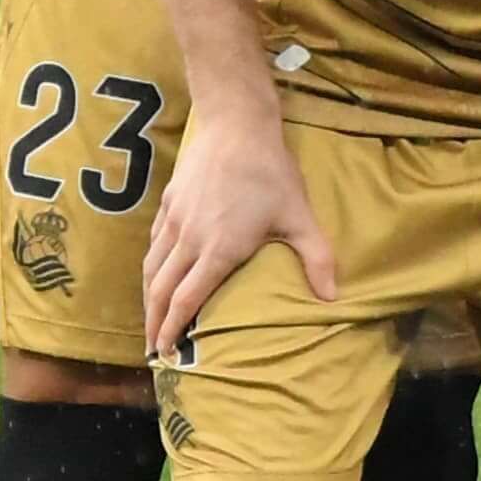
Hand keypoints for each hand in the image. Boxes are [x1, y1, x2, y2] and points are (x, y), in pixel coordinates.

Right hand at [139, 109, 335, 360]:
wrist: (236, 127)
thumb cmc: (271, 173)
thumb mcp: (300, 216)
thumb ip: (316, 258)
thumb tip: (333, 297)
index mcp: (218, 249)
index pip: (186, 300)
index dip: (172, 330)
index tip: (165, 353)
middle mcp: (189, 240)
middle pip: (160, 291)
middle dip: (154, 324)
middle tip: (152, 350)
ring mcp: (174, 221)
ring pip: (151, 268)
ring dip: (148, 299)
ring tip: (150, 321)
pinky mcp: (167, 204)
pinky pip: (153, 244)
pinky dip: (150, 268)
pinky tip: (155, 275)